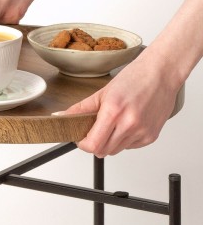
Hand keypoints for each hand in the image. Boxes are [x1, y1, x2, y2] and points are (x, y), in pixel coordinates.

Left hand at [53, 52, 179, 156]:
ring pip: (116, 150)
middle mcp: (129, 124)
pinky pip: (130, 147)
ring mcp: (142, 132)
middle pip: (103, 151)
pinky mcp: (151, 136)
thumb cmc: (135, 78)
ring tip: (113, 124)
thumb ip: (81, 108)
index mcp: (114, 111)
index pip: (93, 144)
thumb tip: (62, 116)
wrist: (162, 73)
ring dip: (109, 142)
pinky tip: (127, 124)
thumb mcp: (103, 92)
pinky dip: (124, 140)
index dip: (83, 144)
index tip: (81, 138)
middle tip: (94, 131)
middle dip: (94, 144)